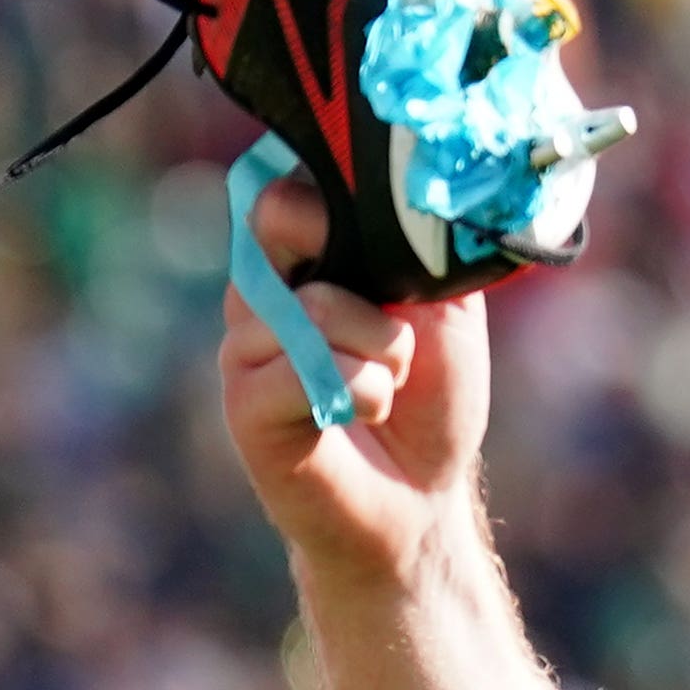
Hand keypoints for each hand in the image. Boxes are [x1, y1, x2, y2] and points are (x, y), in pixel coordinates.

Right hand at [217, 174, 493, 587]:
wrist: (422, 496)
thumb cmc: (431, 399)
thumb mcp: (446, 308)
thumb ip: (425, 247)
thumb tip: (415, 194)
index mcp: (298, 263)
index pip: (280, 196)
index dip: (323, 205)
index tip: (376, 248)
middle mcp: (259, 295)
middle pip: (286, 231)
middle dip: (373, 287)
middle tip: (396, 342)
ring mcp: (243, 347)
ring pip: (316, 306)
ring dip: (382, 352)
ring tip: (384, 387)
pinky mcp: (243, 404)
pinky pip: (308, 370)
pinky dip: (364, 393)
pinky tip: (363, 417)